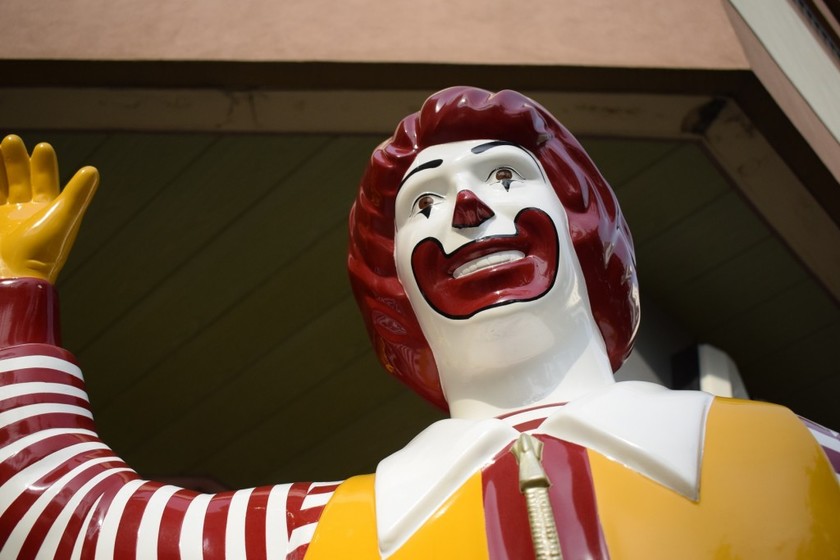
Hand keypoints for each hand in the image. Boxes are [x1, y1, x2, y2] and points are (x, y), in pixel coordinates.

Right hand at [0, 135, 98, 282]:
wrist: (12, 278)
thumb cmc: (42, 253)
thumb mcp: (61, 220)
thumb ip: (76, 195)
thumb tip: (93, 170)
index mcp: (49, 212)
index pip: (46, 183)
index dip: (44, 166)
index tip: (42, 147)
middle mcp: (27, 213)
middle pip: (21, 180)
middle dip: (17, 161)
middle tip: (11, 141)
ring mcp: (6, 217)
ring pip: (2, 186)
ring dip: (0, 168)